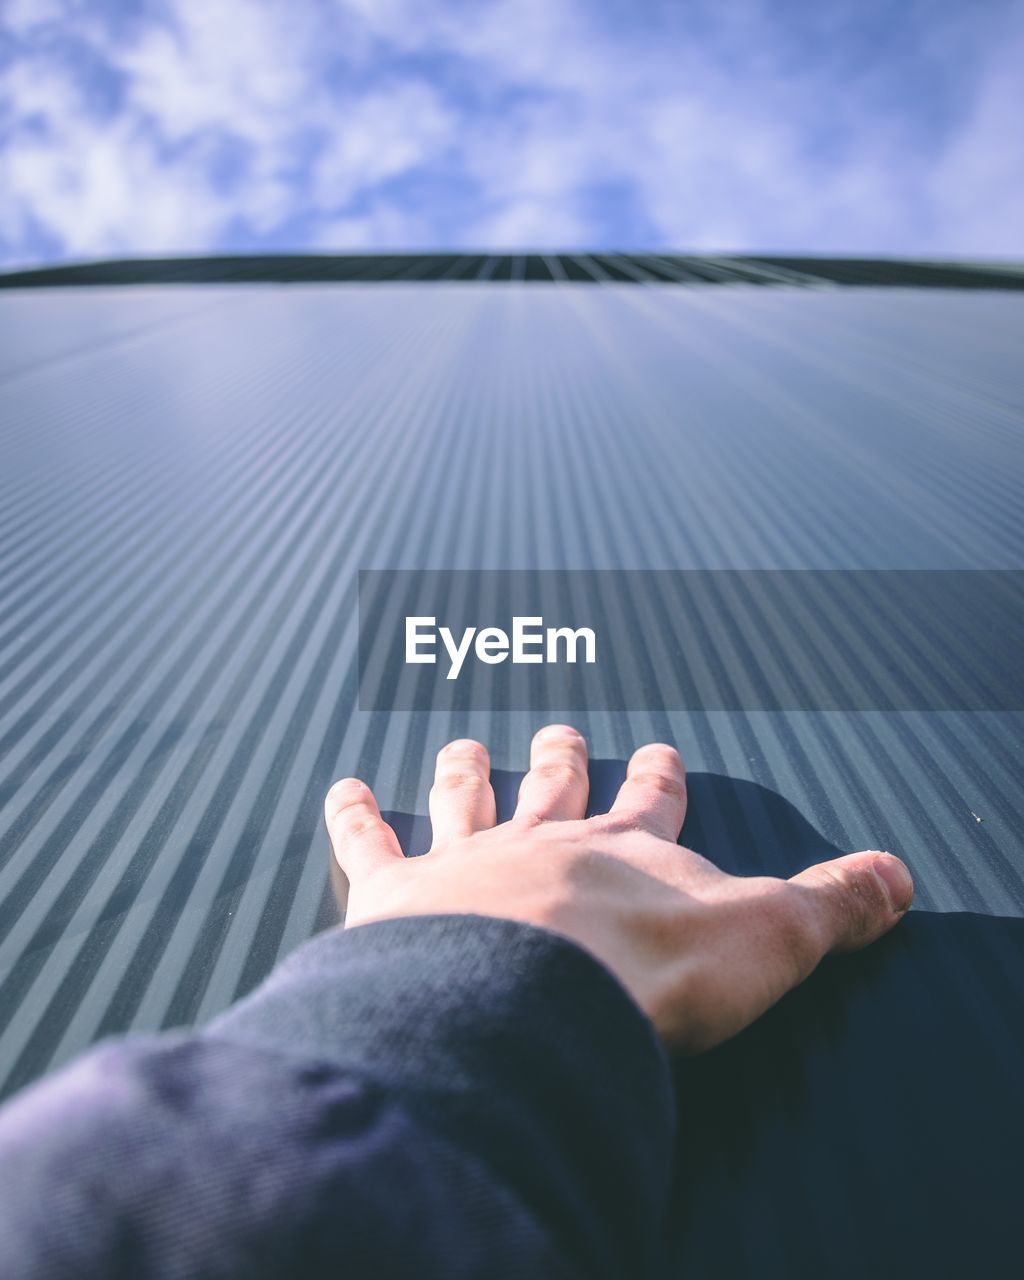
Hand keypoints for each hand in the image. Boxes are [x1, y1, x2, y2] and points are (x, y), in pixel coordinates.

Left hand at [325, 725, 912, 1052]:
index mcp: (625, 850)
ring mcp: (466, 862)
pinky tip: (342, 788)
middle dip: (558, 757)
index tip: (656, 751)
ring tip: (461, 747)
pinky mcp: (396, 896)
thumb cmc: (645, 973)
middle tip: (556, 728)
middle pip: (552, 787)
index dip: (656, 778)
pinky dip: (353, 814)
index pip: (650, 803)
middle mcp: (544, 841)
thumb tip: (898, 877)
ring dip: (464, 773)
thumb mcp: (767, 937)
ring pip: (465, 799)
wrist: (530, 1002)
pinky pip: (368, 843)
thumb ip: (831, 906)